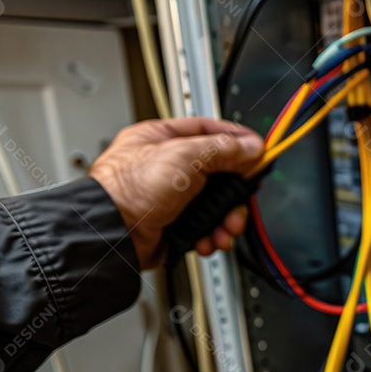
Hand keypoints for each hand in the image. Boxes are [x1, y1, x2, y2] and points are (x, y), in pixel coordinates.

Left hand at [88, 117, 264, 268]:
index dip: (237, 141)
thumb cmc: (129, 189)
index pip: (210, 132)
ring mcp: (170, 198)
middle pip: (218, 174)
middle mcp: (167, 167)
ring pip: (215, 205)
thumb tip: (250, 147)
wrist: (112, 234)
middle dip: (234, 193)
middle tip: (242, 200)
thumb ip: (223, 149)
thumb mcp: (184, 156)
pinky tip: (209, 239)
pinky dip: (211, 235)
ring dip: (226, 219)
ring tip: (225, 229)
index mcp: (162, 139)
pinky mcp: (173, 225)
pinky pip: (205, 227)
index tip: (258, 152)